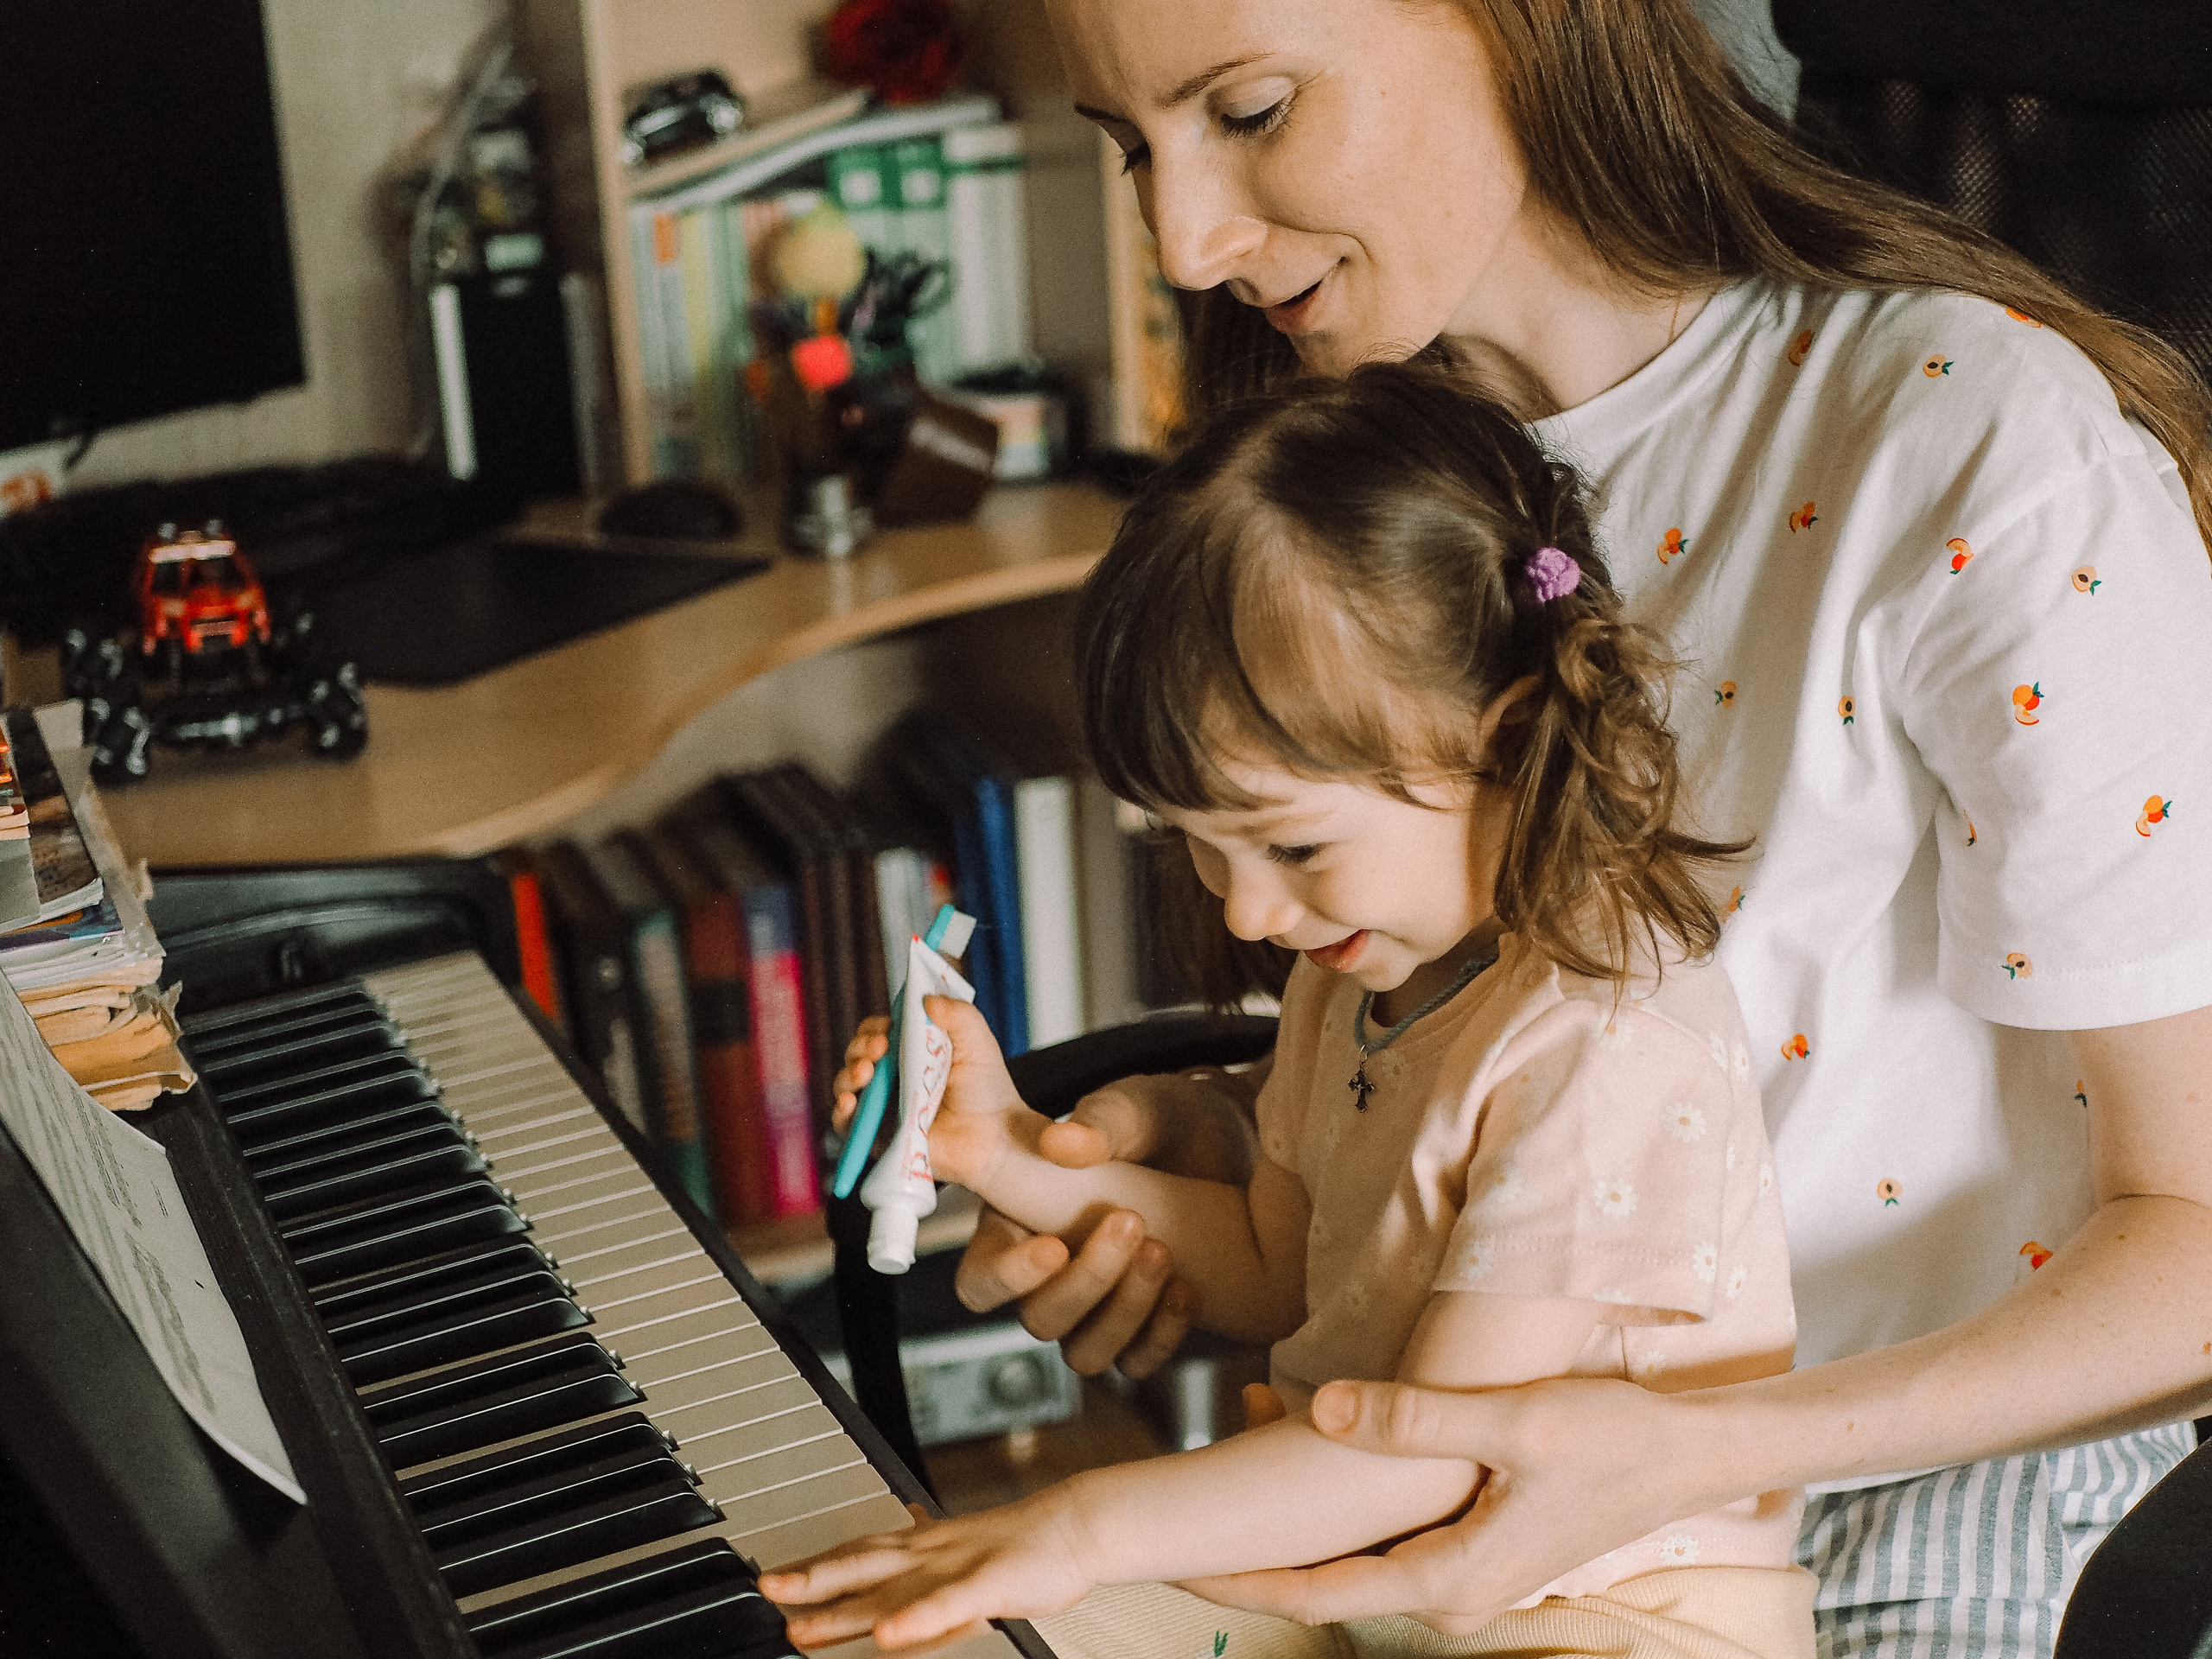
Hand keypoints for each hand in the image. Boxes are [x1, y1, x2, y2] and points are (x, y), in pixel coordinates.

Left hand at [762, 1495, 1096, 1650]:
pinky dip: (914, 1619)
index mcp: (922, 1546)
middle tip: (766, 1594)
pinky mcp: (987, 1584)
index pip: (856, 1553)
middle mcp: (929, 1553)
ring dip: (843, 1607)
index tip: (770, 1578)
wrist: (1072, 1526)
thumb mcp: (960, 1552)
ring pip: (891, 1588)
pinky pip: (945, 1604)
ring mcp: (956, 1567)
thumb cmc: (1018, 1545)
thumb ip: (923, 1559)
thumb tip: (894, 1554)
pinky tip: (886, 1635)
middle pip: (859, 1566)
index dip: (812, 1566)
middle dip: (809, 1582)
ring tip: (801, 1627)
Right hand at [833, 1000, 1030, 1191]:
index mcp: (910, 1051)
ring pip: (846, 1084)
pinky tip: (850, 1101)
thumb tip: (927, 999)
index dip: (876, 1027)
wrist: (995, 1135)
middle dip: (861, 1046)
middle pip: (857, 1053)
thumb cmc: (987, 1090)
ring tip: (866, 1072)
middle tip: (881, 1048)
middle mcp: (892, 1076)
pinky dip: (841, 1111)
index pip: (877, 1032)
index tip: (889, 1028)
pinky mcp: (879, 1135)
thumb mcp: (977, 1041)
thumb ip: (958, 1014)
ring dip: (849, 1073)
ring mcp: (883, 1105)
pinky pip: (846, 1123)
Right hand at [952, 1065, 1265, 1378]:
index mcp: (1019, 1224)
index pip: (981, 1278)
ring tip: (1162, 1250)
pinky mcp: (1144, 1330)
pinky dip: (1162, 1334)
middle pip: (1038, 1319)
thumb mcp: (1136, 1109)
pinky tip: (1188, 1288)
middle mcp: (1051, 1279)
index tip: (1054, 1247)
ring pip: (1085, 1353)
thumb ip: (1102, 1120)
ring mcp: (1098, 1310)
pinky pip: (1138, 1362)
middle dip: (1086, 1282)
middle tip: (1132, 1224)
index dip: (1007, 1277)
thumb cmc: (1164, 1124)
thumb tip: (1061, 1143)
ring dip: (1124, 1311)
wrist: (1235, 1150)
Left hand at [1179, 1376, 1704, 1633]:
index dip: (1243, 1578)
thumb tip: (1322, 1414)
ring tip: (1246, 1426)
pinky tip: (1319, 1427)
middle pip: (1330, 1576)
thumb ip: (1415, 1418)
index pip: (1318, 1593)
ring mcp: (1468, 1570)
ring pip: (1360, 1547)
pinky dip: (1347, 1492)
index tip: (1176, 1561)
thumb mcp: (1513, 1420)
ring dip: (1304, 1505)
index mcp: (1452, 1578)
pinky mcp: (1479, 1541)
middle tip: (1189, 1492)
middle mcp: (1454, 1590)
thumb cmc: (1615, 1438)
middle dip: (1260, 1538)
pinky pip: (1393, 1528)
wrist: (1693, 1452)